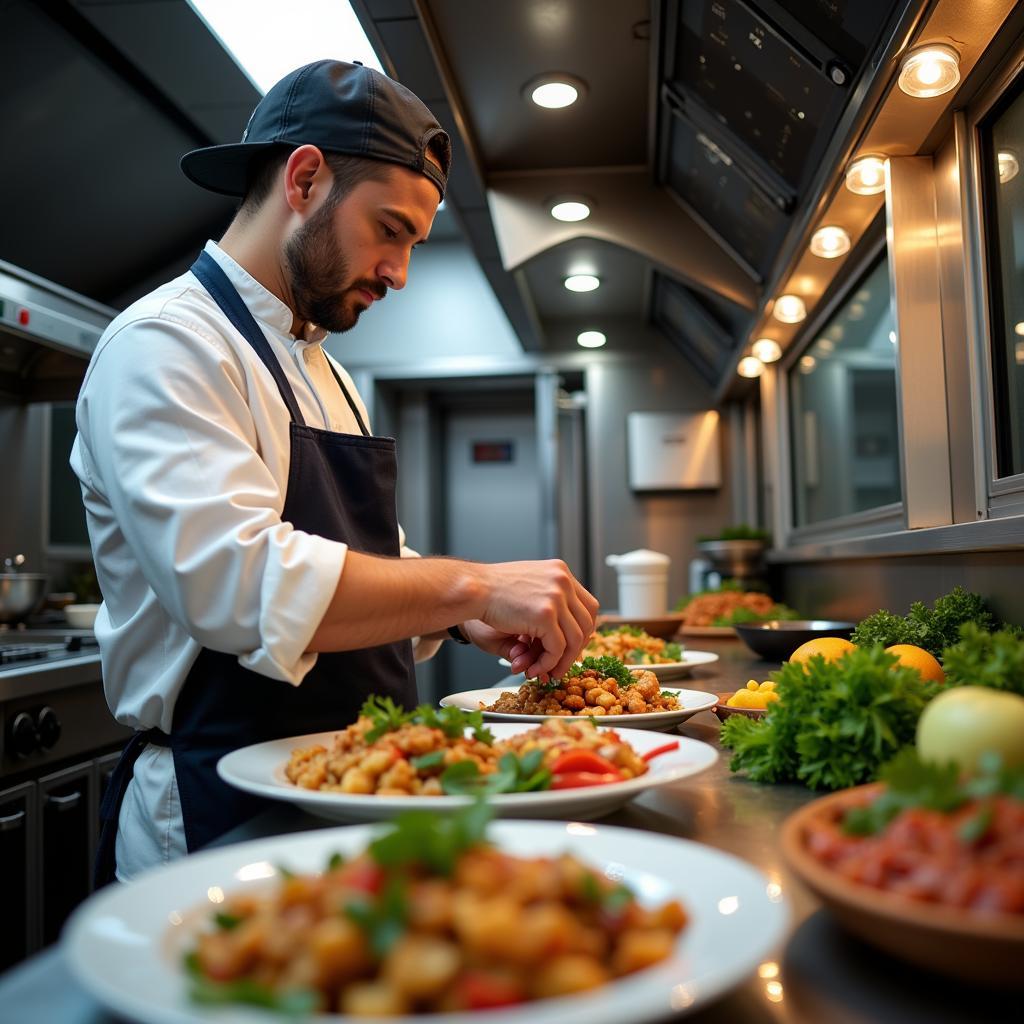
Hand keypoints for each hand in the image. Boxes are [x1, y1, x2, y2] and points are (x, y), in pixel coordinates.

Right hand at [472, 559, 598, 679]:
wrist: (473, 589)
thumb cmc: (492, 592)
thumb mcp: (528, 589)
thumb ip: (548, 607)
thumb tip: (566, 642)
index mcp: (560, 571)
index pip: (588, 605)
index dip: (583, 629)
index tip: (572, 646)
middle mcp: (563, 580)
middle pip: (587, 622)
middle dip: (576, 649)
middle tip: (560, 664)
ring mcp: (556, 596)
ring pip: (575, 638)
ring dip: (562, 661)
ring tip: (546, 672)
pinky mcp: (546, 614)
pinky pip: (557, 648)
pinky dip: (547, 663)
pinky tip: (534, 667)